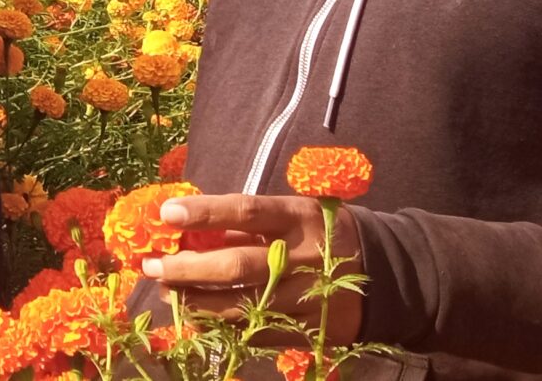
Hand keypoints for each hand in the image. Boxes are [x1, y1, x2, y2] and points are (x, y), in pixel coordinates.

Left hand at [140, 193, 362, 344]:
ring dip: (197, 302)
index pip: (247, 211)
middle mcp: (303, 258)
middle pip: (237, 265)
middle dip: (188, 268)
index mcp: (300, 218)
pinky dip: (223, 325)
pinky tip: (198, 317)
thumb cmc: (323, 233)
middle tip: (152, 267)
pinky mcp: (309, 329)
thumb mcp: (295, 214)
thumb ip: (248, 224)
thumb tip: (188, 227)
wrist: (389, 274)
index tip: (167, 213)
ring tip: (167, 294)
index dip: (206, 213)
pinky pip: (256, 331)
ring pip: (242, 305)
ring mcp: (307, 298)